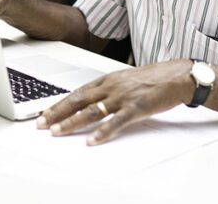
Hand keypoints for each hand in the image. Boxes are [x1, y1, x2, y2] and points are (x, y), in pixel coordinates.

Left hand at [36, 59, 192, 144]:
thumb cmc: (152, 79)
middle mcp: (111, 87)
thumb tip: (89, 101)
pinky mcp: (135, 107)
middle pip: (78, 101)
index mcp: (107, 80)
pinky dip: (102, 132)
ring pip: (91, 111)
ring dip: (72, 123)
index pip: (77, 93)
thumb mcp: (124, 80)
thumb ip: (107, 90)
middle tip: (42, 124)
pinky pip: (115, 122)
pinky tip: (91, 141)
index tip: (45, 113)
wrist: (176, 76)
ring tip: (58, 132)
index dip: (59, 104)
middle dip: (58, 113)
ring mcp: (122, 97)